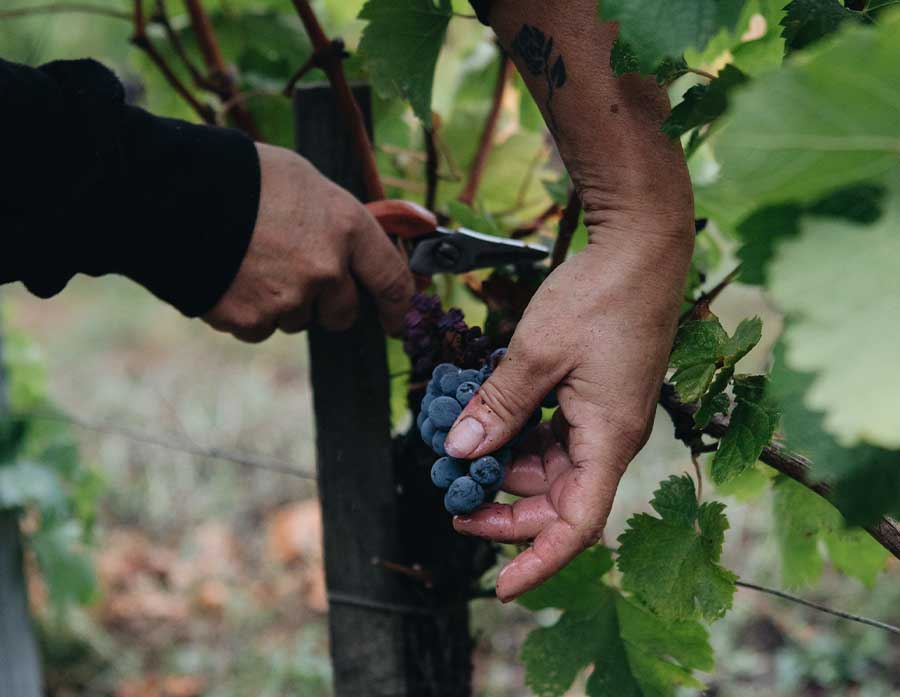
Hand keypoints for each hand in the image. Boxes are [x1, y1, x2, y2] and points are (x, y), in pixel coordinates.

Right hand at [204, 143, 413, 341]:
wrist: (174, 193)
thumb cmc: (243, 177)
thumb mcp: (306, 182)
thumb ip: (337, 222)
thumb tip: (354, 251)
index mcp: (346, 228)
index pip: (391, 279)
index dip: (398, 305)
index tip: (397, 320)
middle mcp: (325, 269)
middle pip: (343, 312)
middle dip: (328, 303)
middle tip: (299, 277)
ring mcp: (288, 299)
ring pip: (297, 320)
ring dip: (283, 303)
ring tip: (251, 263)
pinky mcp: (251, 320)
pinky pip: (259, 329)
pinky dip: (248, 311)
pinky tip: (231, 278)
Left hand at [444, 223, 692, 601]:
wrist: (639, 248)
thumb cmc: (600, 296)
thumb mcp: (537, 353)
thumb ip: (498, 407)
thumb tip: (460, 451)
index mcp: (607, 439)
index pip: (576, 525)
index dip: (539, 561)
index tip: (502, 586)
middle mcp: (609, 438)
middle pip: (558, 501)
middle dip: (506, 511)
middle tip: (454, 502)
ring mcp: (602, 418)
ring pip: (552, 470)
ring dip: (508, 470)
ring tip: (461, 456)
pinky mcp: (591, 398)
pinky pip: (553, 437)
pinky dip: (519, 438)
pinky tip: (488, 425)